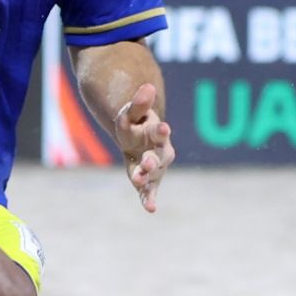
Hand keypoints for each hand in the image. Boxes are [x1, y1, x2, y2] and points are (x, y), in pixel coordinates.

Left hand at [113, 83, 174, 213]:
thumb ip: (138, 104)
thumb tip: (147, 85)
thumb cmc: (134, 123)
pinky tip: (150, 209)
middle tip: (148, 163)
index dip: (161, 130)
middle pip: (159, 156)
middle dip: (153, 160)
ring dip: (149, 179)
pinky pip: (149, 190)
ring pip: (155, 174)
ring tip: (141, 183)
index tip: (164, 128)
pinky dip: (149, 198)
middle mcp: (160, 150)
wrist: (137, 136)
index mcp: (157, 131)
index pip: (159, 131)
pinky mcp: (148, 179)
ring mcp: (155, 166)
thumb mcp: (130, 112)